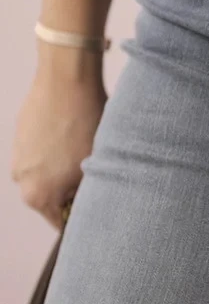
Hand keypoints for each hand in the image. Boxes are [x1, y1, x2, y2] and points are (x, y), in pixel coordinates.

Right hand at [10, 50, 106, 230]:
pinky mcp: (19, 136)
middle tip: (95, 174)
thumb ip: (87, 196)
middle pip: (52, 199)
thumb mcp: (95, 170)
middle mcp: (21, 180)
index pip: (62, 222)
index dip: (82, 216)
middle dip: (73, 191)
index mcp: (38, 196)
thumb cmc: (87, 125)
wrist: (67, 81)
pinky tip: (72, 135)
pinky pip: (40, 154)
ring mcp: (17, 156)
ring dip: (63, 170)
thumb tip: (89, 205)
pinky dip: (55, 151)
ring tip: (84, 151)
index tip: (96, 207)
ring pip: (46, 175)